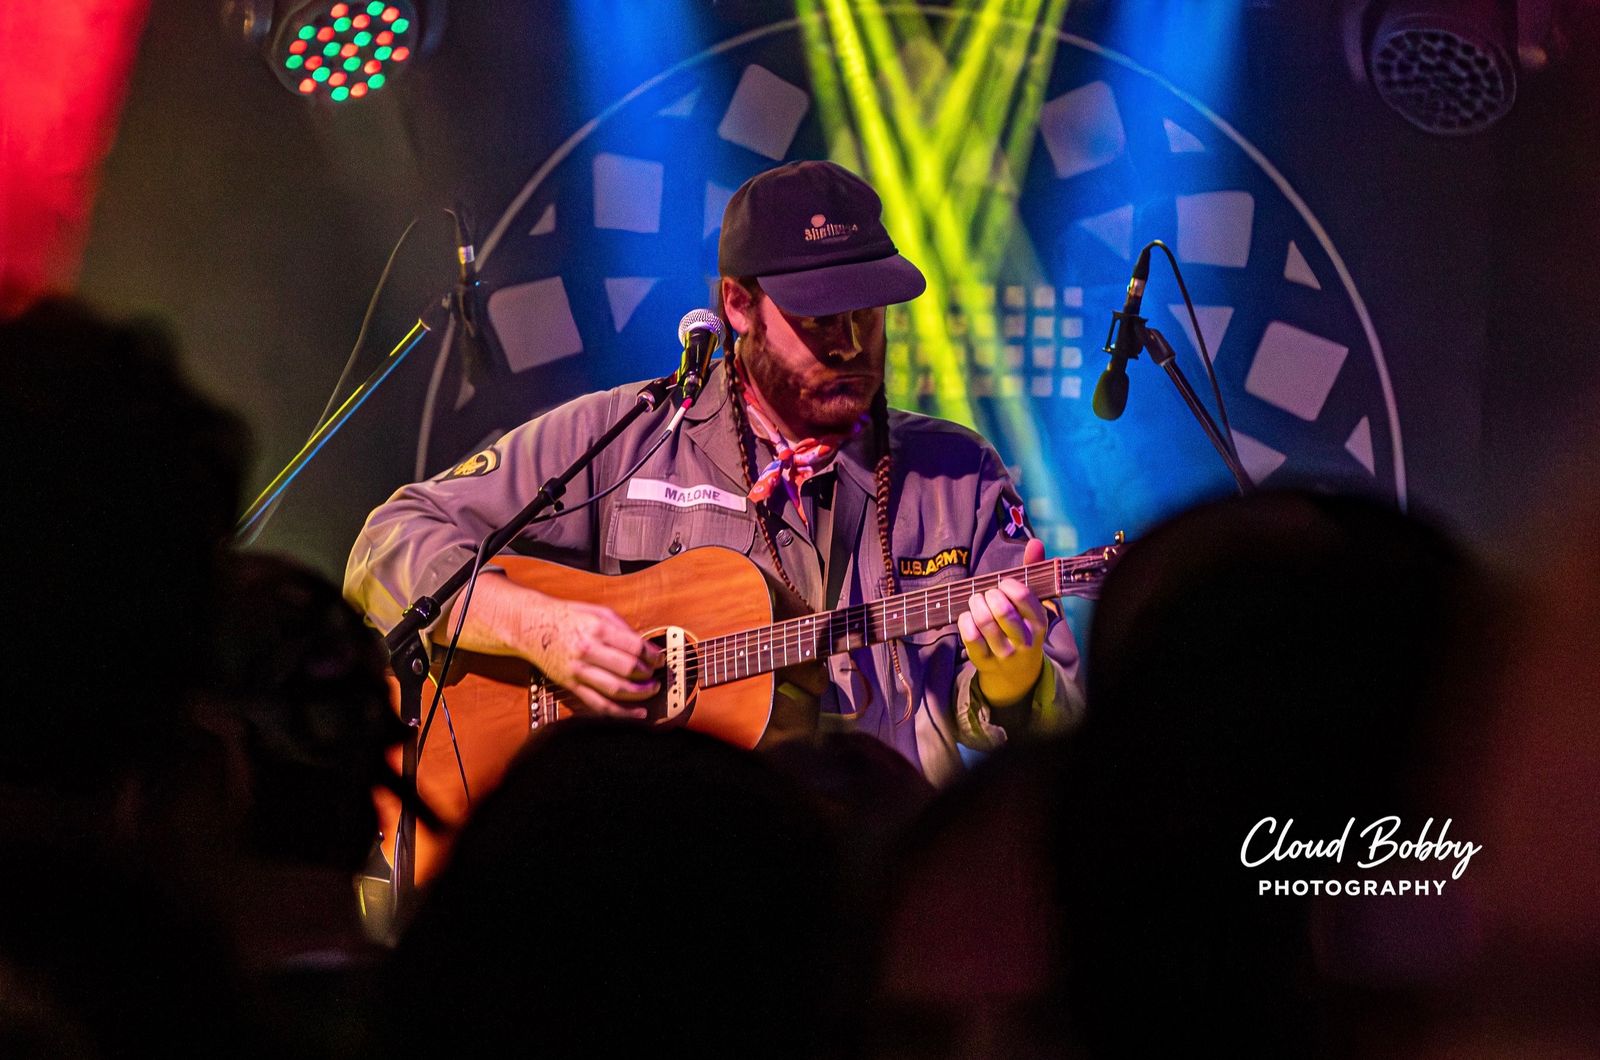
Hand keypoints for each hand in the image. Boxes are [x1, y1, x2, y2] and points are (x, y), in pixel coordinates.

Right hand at [519, 597, 664, 717]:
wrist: (531, 626)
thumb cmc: (567, 617)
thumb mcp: (597, 611)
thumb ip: (622, 628)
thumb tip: (646, 648)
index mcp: (598, 628)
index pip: (635, 647)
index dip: (653, 656)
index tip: (660, 660)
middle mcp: (588, 650)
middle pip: (628, 669)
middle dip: (649, 676)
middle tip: (657, 676)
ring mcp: (578, 670)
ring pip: (616, 690)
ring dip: (639, 694)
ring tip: (651, 691)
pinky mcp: (570, 685)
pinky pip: (598, 704)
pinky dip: (620, 712)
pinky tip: (636, 713)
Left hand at [958, 536, 1049, 710]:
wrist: (1017, 673)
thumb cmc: (1023, 627)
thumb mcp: (1033, 605)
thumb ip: (1033, 572)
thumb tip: (1035, 542)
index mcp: (1040, 624)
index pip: (1025, 598)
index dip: (1008, 585)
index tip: (1002, 584)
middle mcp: (1024, 641)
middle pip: (1002, 610)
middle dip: (989, 594)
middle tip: (986, 593)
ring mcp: (1004, 653)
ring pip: (984, 622)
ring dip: (975, 604)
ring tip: (975, 600)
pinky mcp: (983, 661)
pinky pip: (969, 636)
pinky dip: (964, 620)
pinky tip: (968, 615)